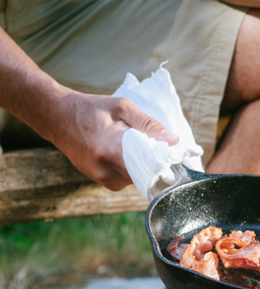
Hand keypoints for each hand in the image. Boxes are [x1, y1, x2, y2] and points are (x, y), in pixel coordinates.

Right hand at [49, 90, 178, 190]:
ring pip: (135, 179)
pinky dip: (129, 168)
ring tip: (135, 147)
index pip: (148, 169)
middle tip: (156, 149)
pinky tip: (123, 153)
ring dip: (141, 167)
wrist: (56, 117)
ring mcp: (101, 178)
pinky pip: (125, 179)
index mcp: (111, 151)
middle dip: (154, 165)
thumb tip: (174, 140)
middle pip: (144, 177)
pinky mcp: (100, 181)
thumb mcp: (122, 107)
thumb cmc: (91, 108)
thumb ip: (149, 124)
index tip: (172, 155)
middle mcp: (105, 170)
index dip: (163, 164)